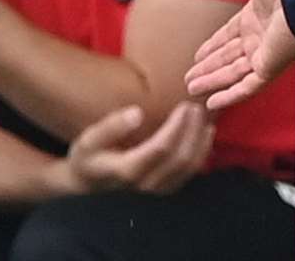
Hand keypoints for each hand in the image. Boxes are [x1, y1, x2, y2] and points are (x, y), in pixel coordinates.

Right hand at [58, 102, 214, 195]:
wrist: (90, 182)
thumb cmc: (89, 157)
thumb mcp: (89, 139)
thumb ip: (111, 126)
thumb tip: (136, 113)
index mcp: (126, 170)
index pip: (160, 149)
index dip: (176, 126)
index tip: (184, 106)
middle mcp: (145, 183)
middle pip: (180, 158)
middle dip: (192, 130)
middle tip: (197, 106)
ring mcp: (157, 189)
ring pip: (189, 167)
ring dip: (200, 141)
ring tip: (204, 116)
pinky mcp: (166, 188)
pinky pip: (190, 172)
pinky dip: (202, 151)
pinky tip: (206, 132)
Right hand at [185, 0, 294, 111]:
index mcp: (256, 17)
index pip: (228, 36)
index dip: (212, 45)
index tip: (197, 55)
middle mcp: (260, 38)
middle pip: (227, 58)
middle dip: (208, 68)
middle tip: (188, 78)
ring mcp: (265, 55)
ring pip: (232, 74)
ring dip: (211, 82)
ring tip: (191, 89)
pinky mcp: (270, 68)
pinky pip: (246, 87)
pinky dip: (229, 96)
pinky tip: (212, 104)